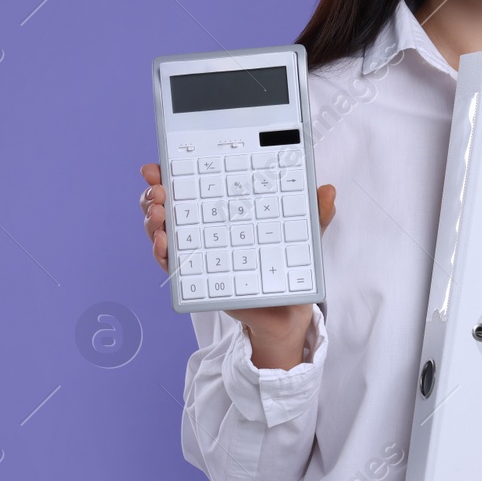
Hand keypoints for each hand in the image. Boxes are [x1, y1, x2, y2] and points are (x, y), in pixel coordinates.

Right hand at [138, 162, 335, 360]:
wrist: (289, 313)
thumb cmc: (289, 268)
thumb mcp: (304, 235)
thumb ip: (315, 214)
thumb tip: (328, 191)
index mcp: (222, 211)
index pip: (190, 186)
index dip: (169, 174)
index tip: (157, 167)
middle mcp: (202, 230)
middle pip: (167, 207)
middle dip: (153, 195)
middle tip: (157, 191)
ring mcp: (197, 254)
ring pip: (163, 233)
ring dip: (154, 222)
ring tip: (158, 215)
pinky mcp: (197, 280)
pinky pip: (173, 267)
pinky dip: (163, 254)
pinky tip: (165, 245)